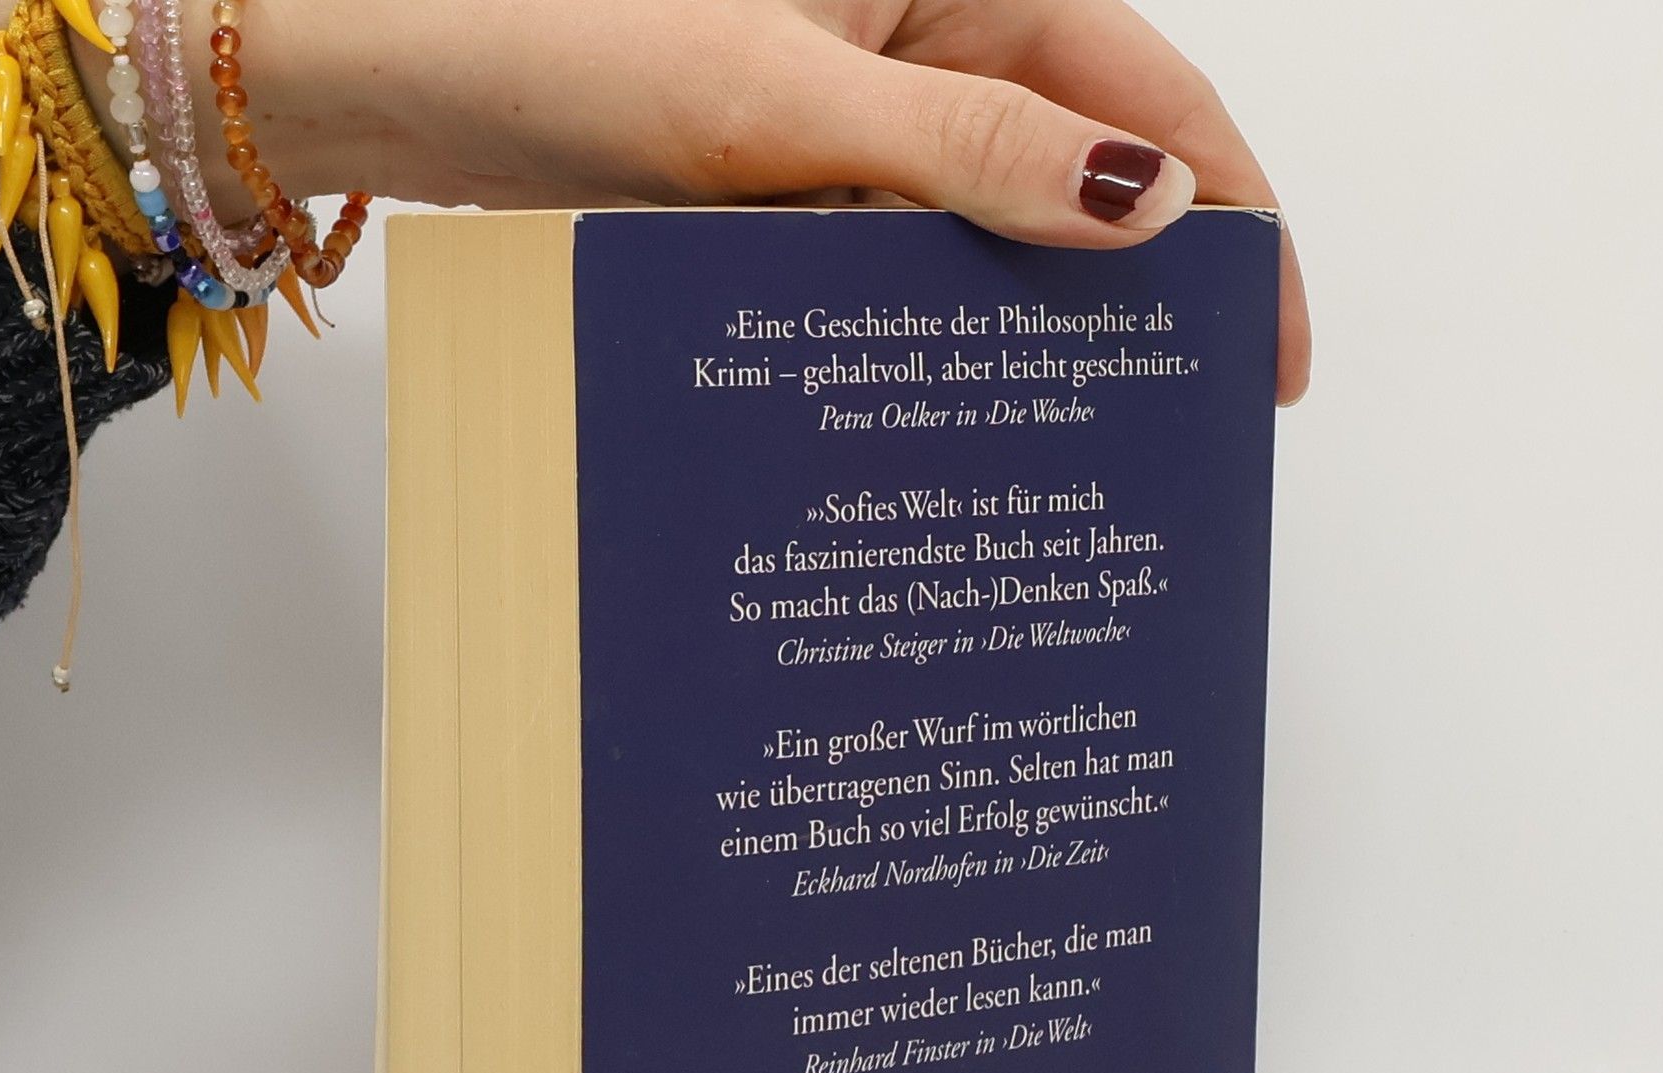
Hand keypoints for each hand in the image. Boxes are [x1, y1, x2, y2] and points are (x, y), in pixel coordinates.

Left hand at [1, 0, 1309, 400]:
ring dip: (1032, 324)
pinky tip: (950, 408)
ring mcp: (853, 120)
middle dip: (1141, 289)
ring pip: (988, 229)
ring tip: (1080, 441)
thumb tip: (1142, 205)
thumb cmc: (562, 41)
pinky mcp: (790, 185)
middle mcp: (918, 40)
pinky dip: (929, 330)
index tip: (1267, 352)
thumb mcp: (783, 99)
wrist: (396, 72)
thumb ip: (966, 152)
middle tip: (1184, 425)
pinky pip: (895, 260)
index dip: (1227, 217)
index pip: (1144, 92)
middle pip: (1081, 166)